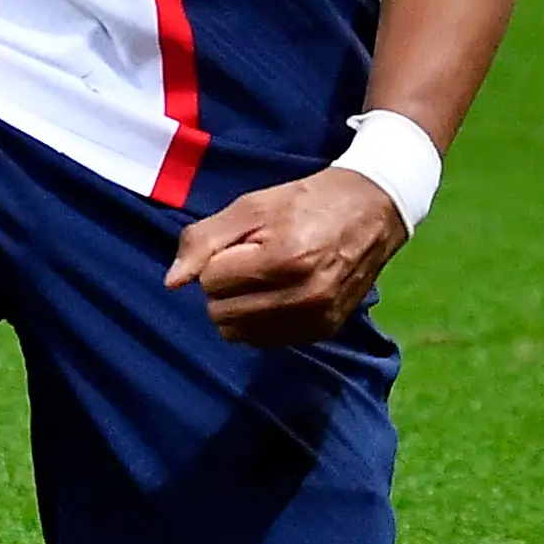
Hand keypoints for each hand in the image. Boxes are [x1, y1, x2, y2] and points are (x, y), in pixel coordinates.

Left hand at [163, 169, 406, 346]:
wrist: (371, 210)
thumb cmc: (304, 203)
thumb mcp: (250, 207)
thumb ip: (204, 241)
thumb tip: (172, 283)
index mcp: (282, 260)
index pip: (210, 282)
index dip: (216, 261)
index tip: (240, 244)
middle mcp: (302, 296)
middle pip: (220, 313)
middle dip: (224, 286)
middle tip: (249, 260)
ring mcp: (316, 318)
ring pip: (239, 333)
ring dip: (238, 306)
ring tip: (263, 277)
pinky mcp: (324, 330)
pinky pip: (265, 341)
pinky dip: (260, 320)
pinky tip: (277, 293)